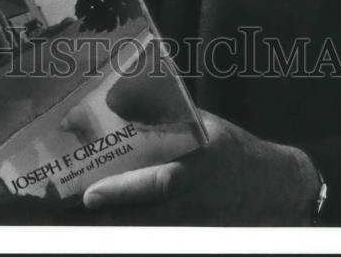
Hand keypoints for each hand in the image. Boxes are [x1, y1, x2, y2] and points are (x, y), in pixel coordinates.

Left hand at [82, 110, 319, 225]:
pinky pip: (155, 239)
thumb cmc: (232, 150)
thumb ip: (164, 116)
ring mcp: (194, 227)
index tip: (91, 195)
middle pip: (143, 220)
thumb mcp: (204, 126)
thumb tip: (118, 100)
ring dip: (111, 227)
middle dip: (104, 218)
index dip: (125, 192)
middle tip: (66, 211)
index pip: (161, 184)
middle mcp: (196, 202)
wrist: (275, 190)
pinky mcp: (191, 239)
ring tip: (71, 221)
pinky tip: (104, 225)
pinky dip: (129, 232)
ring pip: (145, 234)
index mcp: (202, 165)